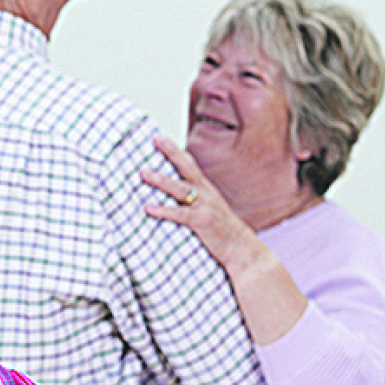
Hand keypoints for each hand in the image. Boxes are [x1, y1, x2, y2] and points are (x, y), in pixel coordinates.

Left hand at [140, 136, 260, 265]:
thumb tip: (165, 194)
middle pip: (186, 167)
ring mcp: (204, 206)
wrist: (240, 248)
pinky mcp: (202, 221)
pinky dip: (163, 210)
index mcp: (204, 188)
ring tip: (144, 173)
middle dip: (171, 152)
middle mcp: (205, 193)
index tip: (159, 137)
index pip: (188, 164)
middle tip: (155, 139)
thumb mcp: (205, 208)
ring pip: (180, 188)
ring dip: (161, 180)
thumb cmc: (219, 229)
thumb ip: (188, 200)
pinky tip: (148, 208)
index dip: (174, 150)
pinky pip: (180, 214)